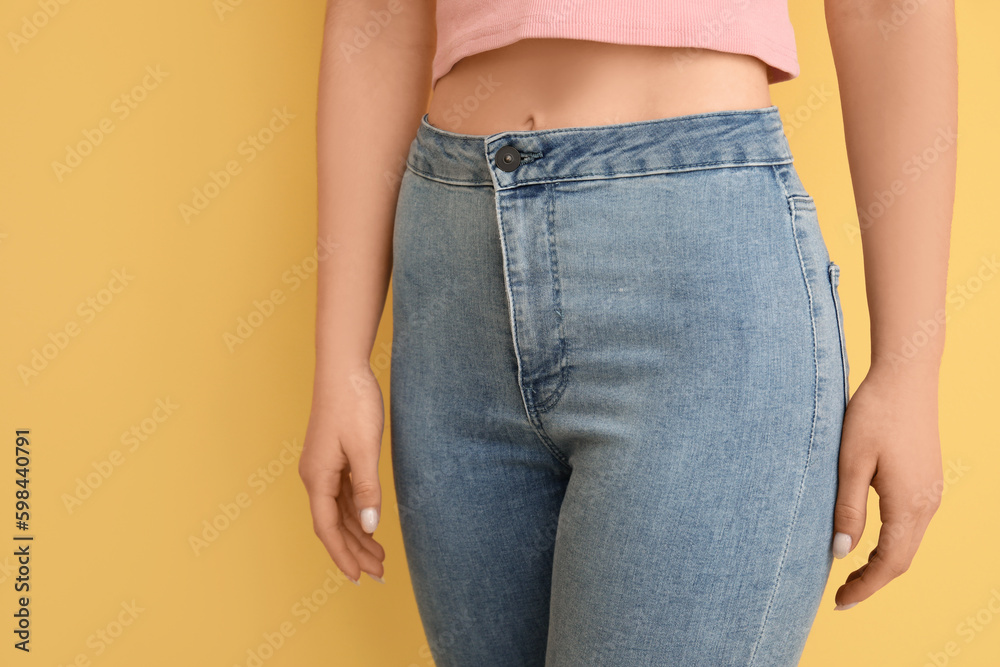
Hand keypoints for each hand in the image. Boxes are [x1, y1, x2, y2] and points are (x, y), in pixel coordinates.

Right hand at [299, 363, 386, 583]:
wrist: (343, 369)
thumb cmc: (353, 403)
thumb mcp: (365, 448)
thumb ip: (367, 489)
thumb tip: (369, 527)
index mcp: (317, 477)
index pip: (327, 528)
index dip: (343, 555)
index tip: (358, 578)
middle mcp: (315, 476)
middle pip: (333, 524)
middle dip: (354, 551)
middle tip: (378, 573)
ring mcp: (323, 467)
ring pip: (338, 512)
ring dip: (357, 535)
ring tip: (378, 557)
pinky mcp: (333, 458)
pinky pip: (342, 496)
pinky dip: (355, 514)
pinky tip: (369, 524)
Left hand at [830, 362, 943, 608]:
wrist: (906, 377)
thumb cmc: (873, 414)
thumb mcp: (850, 462)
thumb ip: (847, 509)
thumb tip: (841, 552)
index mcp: (908, 504)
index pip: (889, 564)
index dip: (865, 588)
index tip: (838, 603)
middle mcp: (927, 503)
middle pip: (902, 559)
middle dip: (872, 581)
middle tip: (839, 596)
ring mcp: (931, 492)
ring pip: (908, 543)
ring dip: (881, 563)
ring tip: (849, 573)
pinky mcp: (927, 480)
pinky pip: (911, 524)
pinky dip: (890, 542)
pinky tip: (867, 540)